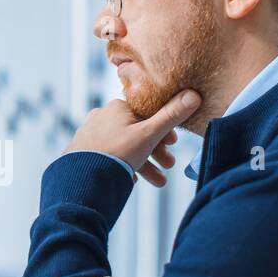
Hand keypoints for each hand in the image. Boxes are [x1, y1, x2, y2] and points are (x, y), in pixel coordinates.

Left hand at [64, 90, 201, 186]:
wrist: (83, 178)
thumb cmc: (118, 153)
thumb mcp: (150, 134)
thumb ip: (172, 116)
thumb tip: (194, 94)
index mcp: (118, 106)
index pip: (147, 114)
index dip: (164, 129)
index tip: (173, 144)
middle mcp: (102, 115)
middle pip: (137, 133)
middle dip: (156, 152)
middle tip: (169, 166)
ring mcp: (90, 133)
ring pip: (125, 147)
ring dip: (144, 164)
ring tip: (158, 181)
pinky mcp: (83, 150)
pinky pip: (109, 156)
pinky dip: (124, 166)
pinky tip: (131, 179)